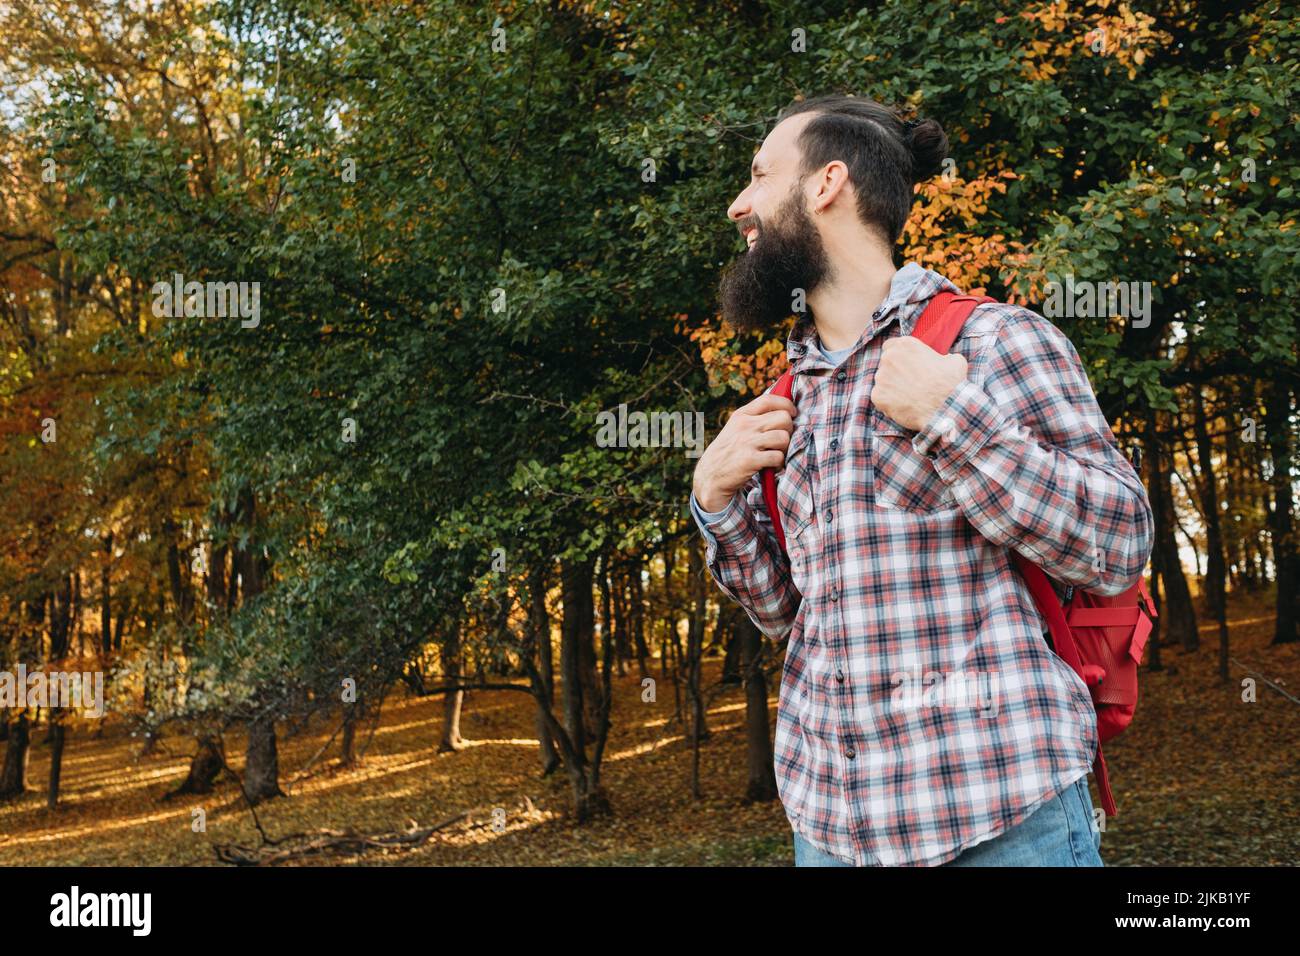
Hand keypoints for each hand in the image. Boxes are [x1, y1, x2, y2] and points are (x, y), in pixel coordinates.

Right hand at [693, 392, 796, 511]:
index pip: (769, 400)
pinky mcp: (750, 460)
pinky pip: (778, 456)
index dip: (786, 405)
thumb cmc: (728, 452)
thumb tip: (784, 412)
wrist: (710, 476)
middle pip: (783, 418)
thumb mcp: (735, 429)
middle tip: (782, 441)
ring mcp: (747, 442)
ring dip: (785, 449)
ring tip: (776, 455)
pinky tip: (772, 466)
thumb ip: (754, 419)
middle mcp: (744, 425)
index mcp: (741, 415)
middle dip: (789, 430)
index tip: (792, 414)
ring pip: (784, 437)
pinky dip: (779, 464)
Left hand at [872, 337, 967, 431]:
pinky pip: (880, 398)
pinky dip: (889, 402)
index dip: (898, 357)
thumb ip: (943, 356)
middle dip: (894, 372)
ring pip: (882, 382)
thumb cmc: (951, 383)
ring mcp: (881, 378)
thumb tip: (944, 359)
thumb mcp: (954, 361)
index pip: (891, 346)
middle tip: (909, 383)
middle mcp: (889, 358)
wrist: (946, 408)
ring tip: (908, 396)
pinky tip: (903, 406)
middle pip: (885, 364)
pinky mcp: (877, 396)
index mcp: (905, 345)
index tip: (905, 365)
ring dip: (891, 387)